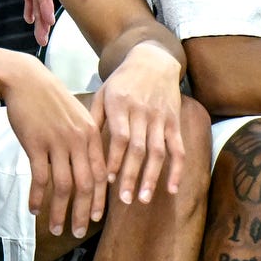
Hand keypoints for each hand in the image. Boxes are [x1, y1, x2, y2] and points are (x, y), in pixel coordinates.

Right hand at [2, 56, 105, 238]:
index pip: (100, 174)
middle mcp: (78, 141)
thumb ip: (86, 140)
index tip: (97, 218)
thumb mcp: (76, 116)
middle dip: (83, 212)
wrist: (26, 80)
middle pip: (85, 185)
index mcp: (91, 135)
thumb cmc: (51, 100)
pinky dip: (38, 197)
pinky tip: (34, 210)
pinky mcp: (36, 144)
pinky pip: (40, 178)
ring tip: (55, 228)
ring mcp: (57, 143)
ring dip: (59, 211)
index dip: (100, 199)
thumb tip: (91, 170)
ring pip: (63, 186)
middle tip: (79, 232)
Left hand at [90, 41, 187, 207]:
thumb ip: (94, 118)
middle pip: (138, 149)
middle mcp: (142, 112)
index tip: (106, 180)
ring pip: (158, 152)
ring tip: (143, 199)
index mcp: (121, 105)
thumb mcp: (103, 93)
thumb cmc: (122, 81)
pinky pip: (178, 148)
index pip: (119, 137)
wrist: (153, 60)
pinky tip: (173, 188)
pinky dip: (177, 169)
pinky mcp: (175, 122)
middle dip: (131, 175)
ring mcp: (161, 118)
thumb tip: (82, 147)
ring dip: (152, 177)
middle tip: (125, 200)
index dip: (114, 159)